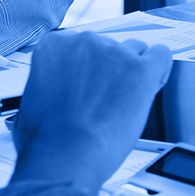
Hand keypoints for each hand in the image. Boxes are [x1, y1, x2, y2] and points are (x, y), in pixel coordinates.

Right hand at [11, 32, 171, 194]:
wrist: (66, 154)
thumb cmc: (47, 138)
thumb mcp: (33, 101)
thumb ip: (50, 84)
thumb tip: (58, 93)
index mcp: (55, 45)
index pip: (79, 44)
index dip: (87, 66)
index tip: (88, 83)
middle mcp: (85, 41)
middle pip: (108, 46)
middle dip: (109, 69)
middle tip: (105, 98)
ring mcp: (115, 53)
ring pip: (134, 50)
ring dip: (132, 70)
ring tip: (127, 98)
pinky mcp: (141, 69)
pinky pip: (161, 55)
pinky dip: (159, 68)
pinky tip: (153, 82)